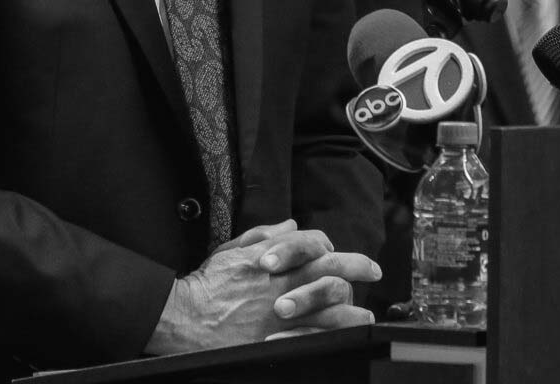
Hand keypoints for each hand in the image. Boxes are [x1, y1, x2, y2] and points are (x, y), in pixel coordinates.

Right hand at [145, 221, 380, 353]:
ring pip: (332, 305)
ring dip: (354, 307)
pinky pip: (318, 335)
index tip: (336, 249)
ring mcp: (285, 310)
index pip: (312, 242)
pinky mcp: (282, 336)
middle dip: (356, 267)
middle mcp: (283, 280)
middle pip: (331, 269)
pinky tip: (349, 335)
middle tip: (372, 269)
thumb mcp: (234, 249)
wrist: (187, 317)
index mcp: (273, 257)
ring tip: (368, 312)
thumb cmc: (208, 283)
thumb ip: (265, 235)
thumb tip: (292, 224)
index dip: (329, 244)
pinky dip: (337, 334)